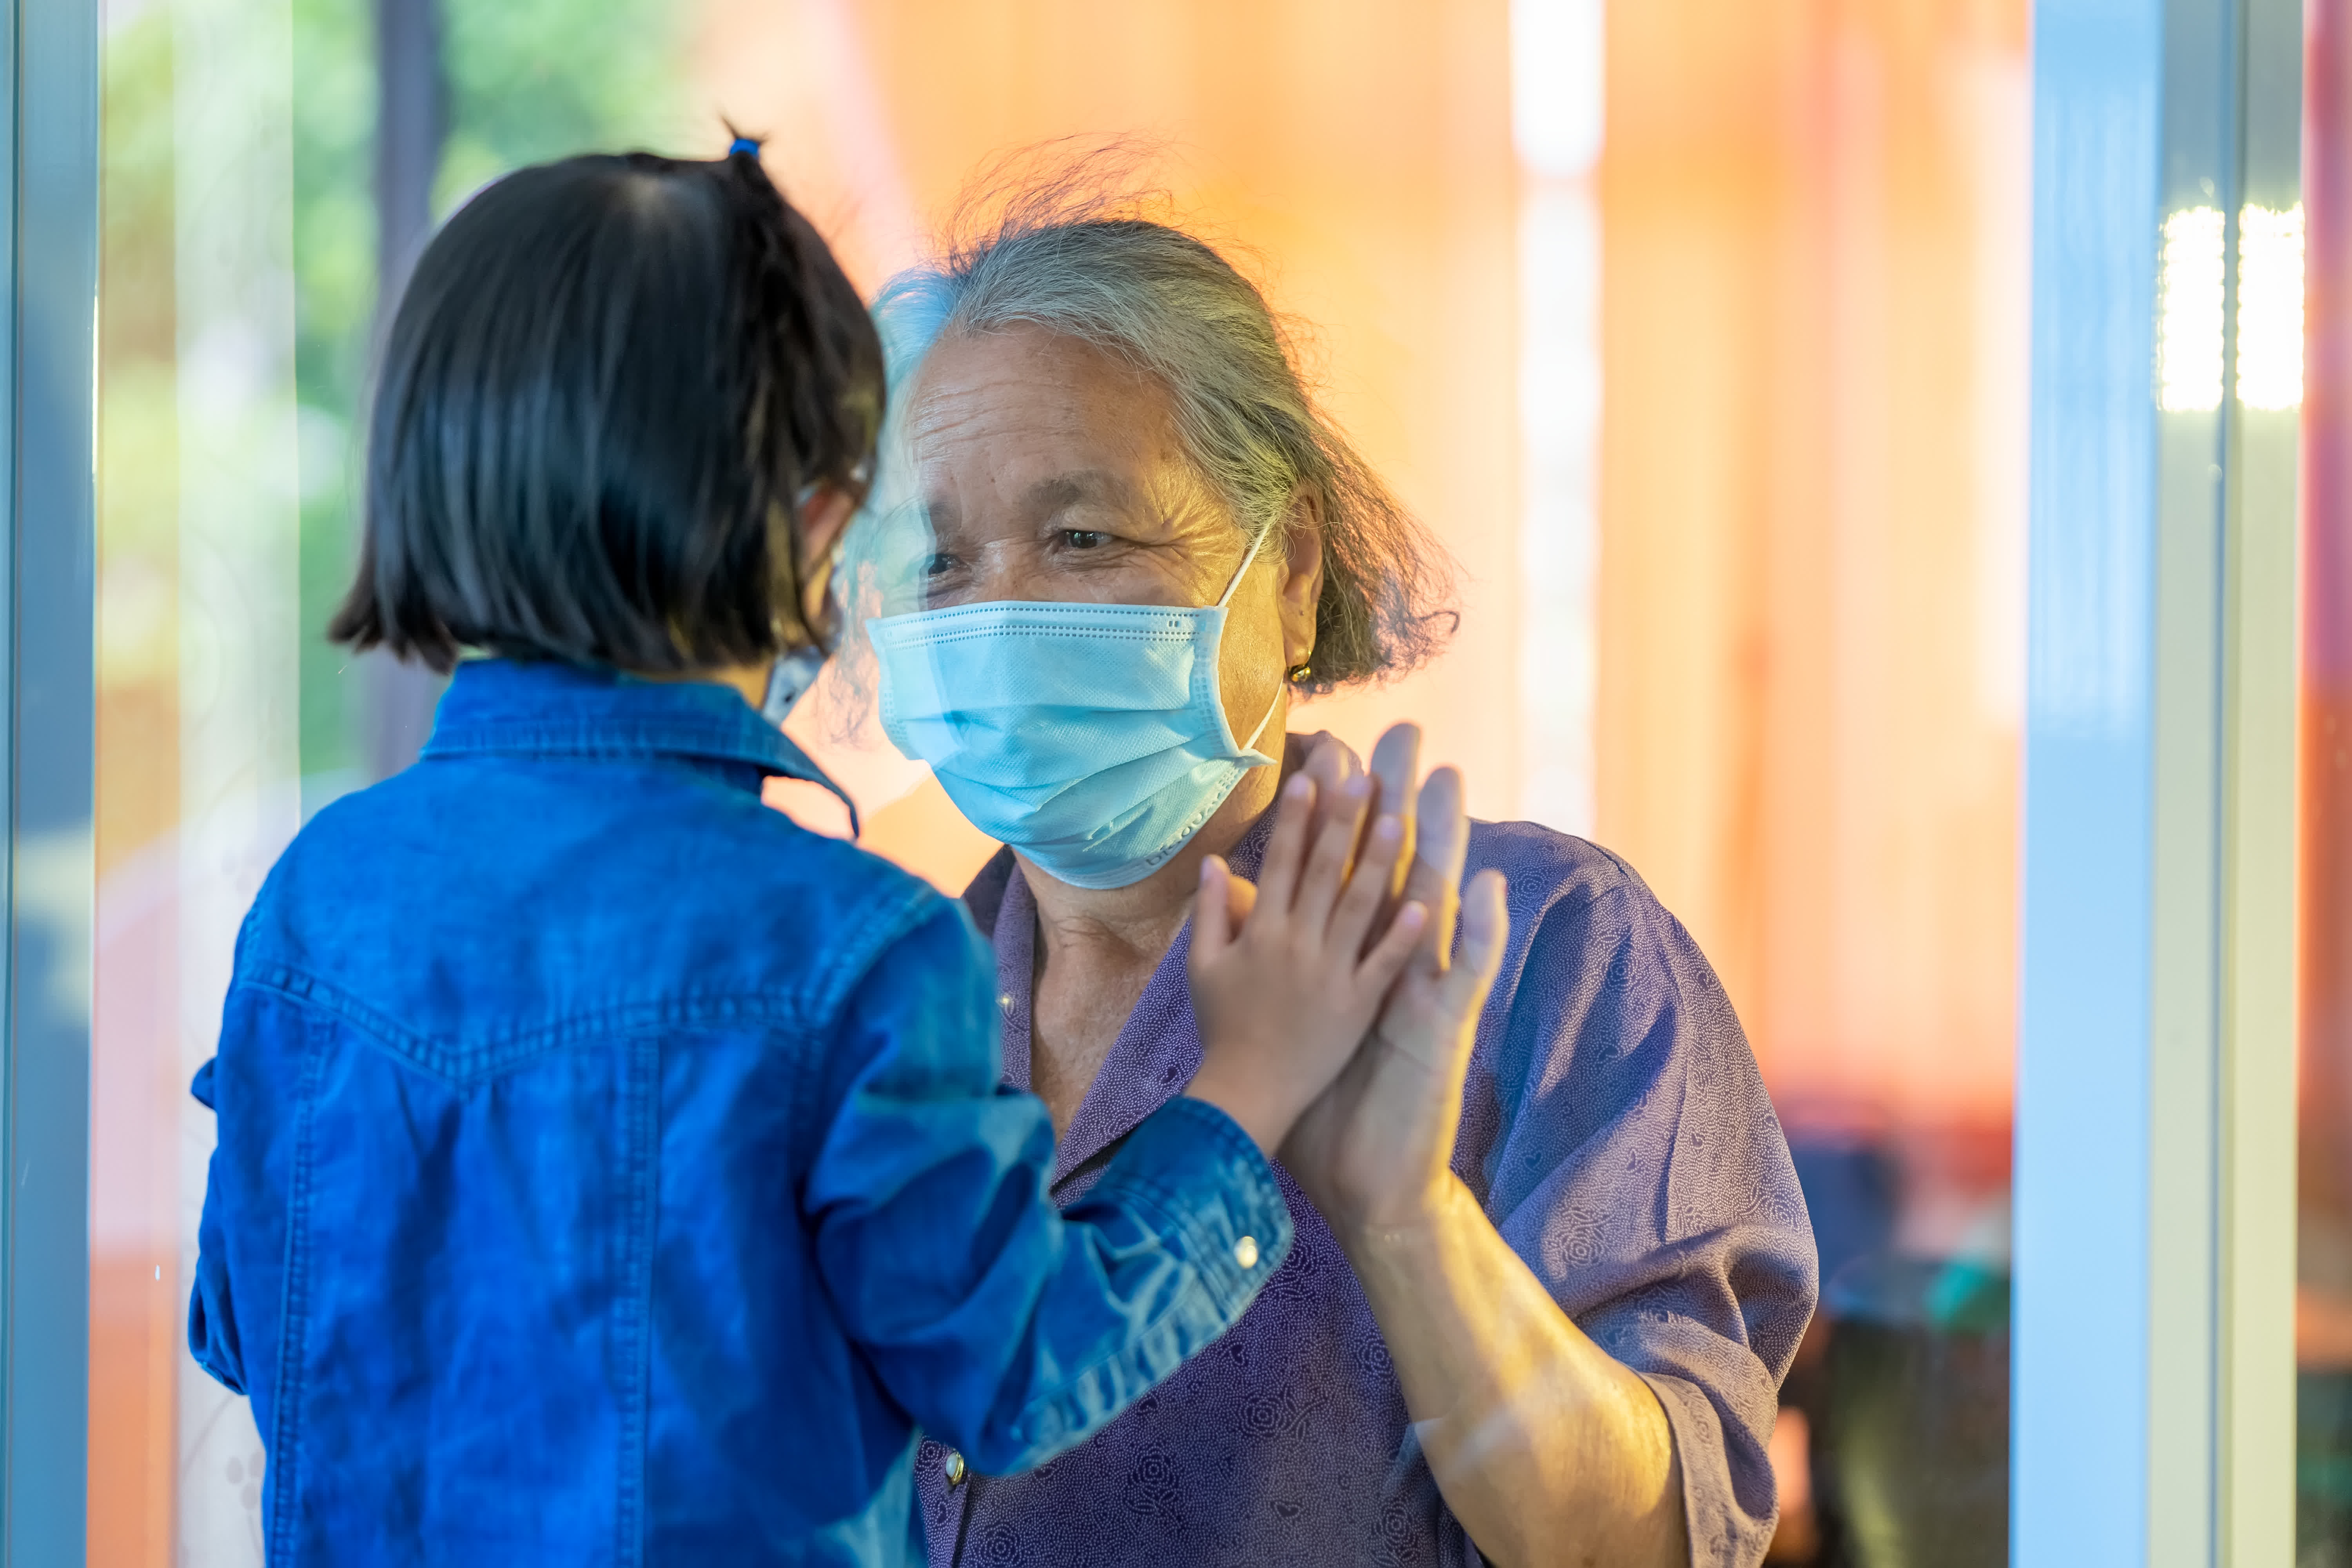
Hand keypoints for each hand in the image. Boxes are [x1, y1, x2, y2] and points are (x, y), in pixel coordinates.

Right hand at [1185, 768, 1427, 1155]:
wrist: (1246, 1096)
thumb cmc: (1223, 1031)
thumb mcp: (1203, 969)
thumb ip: (1211, 913)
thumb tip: (1213, 861)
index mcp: (1262, 933)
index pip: (1282, 863)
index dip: (1297, 818)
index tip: (1311, 776)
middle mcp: (1297, 945)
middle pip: (1323, 873)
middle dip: (1343, 822)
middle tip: (1364, 776)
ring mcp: (1330, 975)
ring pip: (1357, 909)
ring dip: (1377, 863)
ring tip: (1398, 821)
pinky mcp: (1357, 1007)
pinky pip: (1382, 968)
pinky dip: (1401, 939)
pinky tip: (1424, 908)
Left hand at [1278, 725, 1508, 1237]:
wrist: (1366, 1178)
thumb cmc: (1330, 1100)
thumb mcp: (1301, 1013)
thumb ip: (1277, 950)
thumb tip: (1245, 895)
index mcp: (1354, 954)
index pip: (1347, 867)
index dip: (1342, 812)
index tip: (1332, 748)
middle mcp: (1393, 960)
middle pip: (1395, 864)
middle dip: (1399, 800)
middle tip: (1403, 734)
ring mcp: (1423, 988)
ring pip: (1437, 902)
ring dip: (1447, 842)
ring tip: (1450, 781)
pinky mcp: (1443, 1025)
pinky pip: (1464, 972)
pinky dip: (1477, 931)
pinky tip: (1486, 886)